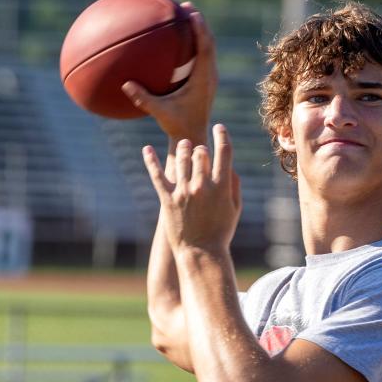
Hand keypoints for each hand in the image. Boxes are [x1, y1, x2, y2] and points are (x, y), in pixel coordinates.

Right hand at [122, 4, 217, 143]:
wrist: (194, 137)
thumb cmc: (178, 126)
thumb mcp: (160, 113)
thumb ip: (144, 99)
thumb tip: (125, 85)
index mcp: (202, 80)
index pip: (205, 49)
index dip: (200, 30)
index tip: (192, 13)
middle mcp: (209, 76)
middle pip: (209, 43)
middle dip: (199, 23)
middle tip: (186, 6)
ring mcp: (208, 78)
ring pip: (207, 49)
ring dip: (199, 31)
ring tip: (185, 15)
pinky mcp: (205, 82)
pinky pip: (202, 57)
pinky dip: (193, 45)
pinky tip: (178, 41)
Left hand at [143, 124, 241, 252]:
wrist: (201, 253)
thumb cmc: (221, 232)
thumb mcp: (235, 209)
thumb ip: (234, 185)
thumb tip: (229, 166)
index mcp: (222, 187)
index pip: (223, 152)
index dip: (222, 135)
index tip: (220, 128)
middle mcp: (202, 186)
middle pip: (200, 153)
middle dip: (201, 148)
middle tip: (199, 150)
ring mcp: (183, 192)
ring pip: (181, 159)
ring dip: (183, 149)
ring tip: (184, 146)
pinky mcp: (167, 199)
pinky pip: (157, 175)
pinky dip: (150, 160)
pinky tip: (146, 149)